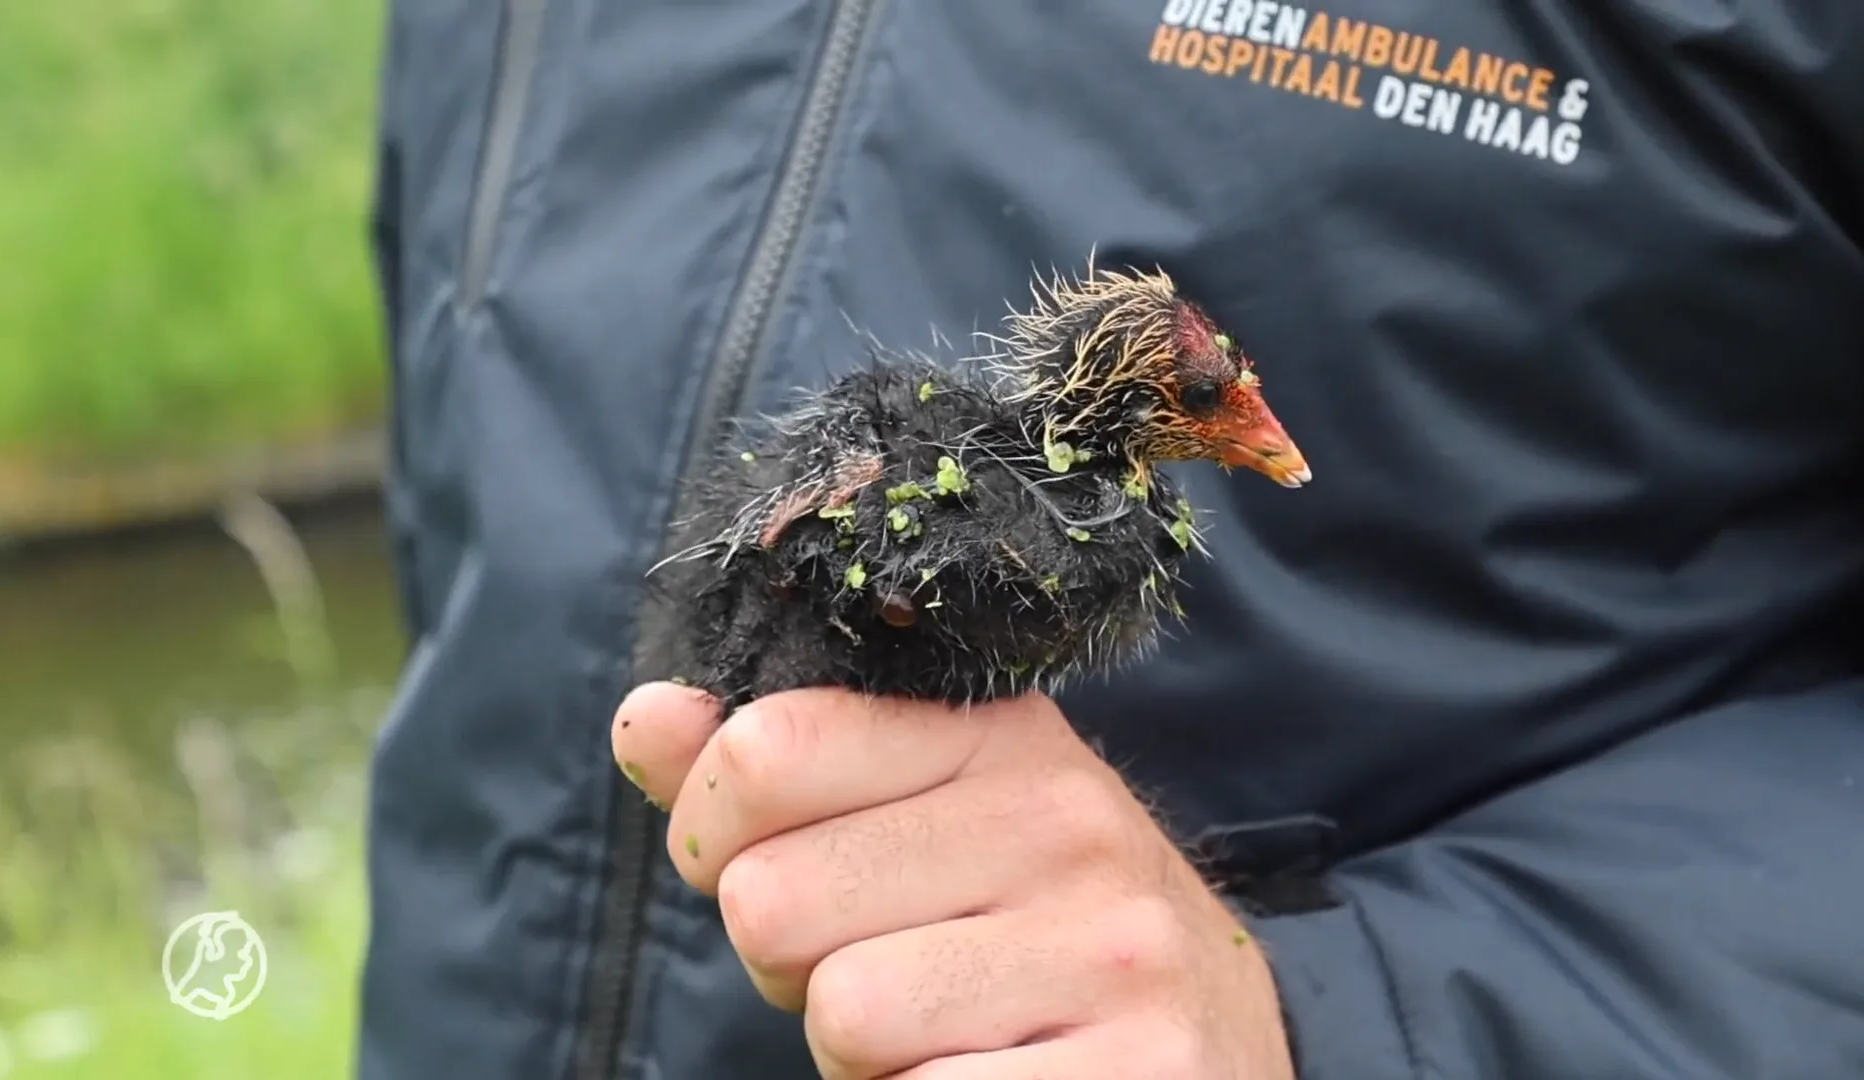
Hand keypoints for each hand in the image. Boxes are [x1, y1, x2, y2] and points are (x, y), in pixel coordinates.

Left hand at [611, 681, 1296, 1079]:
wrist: (1219, 1049)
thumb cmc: (1024, 935)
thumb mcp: (917, 824)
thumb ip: (777, 775)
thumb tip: (644, 719)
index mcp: (1002, 737)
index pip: (766, 750)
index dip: (719, 837)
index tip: (778, 872)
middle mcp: (1071, 823)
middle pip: (775, 898)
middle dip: (795, 966)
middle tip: (889, 975)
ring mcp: (1114, 953)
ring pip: (846, 1013)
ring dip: (864, 1059)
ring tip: (948, 1037)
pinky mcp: (1136, 1073)